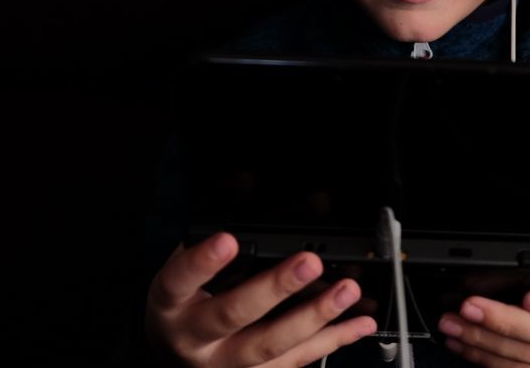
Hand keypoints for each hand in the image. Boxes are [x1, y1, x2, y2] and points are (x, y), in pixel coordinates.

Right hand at [146, 232, 377, 366]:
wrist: (177, 351)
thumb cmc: (184, 298)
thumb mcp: (185, 258)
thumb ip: (215, 218)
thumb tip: (246, 180)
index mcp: (171, 303)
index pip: (180, 281)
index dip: (203, 262)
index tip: (228, 240)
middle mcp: (196, 338)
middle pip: (233, 314)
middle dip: (275, 288)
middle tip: (308, 262)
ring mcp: (227, 362)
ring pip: (271, 345)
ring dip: (314, 317)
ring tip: (347, 291)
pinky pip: (297, 361)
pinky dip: (333, 340)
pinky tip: (358, 322)